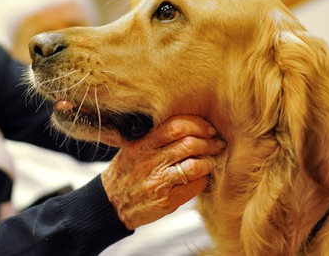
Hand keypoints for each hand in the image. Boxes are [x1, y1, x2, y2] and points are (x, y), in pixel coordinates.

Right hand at [101, 115, 224, 229]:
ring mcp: (159, 181)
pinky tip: (202, 177)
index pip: (175, 126)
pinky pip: (194, 186)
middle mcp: (150, 161)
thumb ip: (156, 136)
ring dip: (209, 161)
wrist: (111, 203)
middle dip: (209, 142)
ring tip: (212, 161)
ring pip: (195, 165)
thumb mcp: (134, 148)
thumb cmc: (126, 172)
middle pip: (189, 144)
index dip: (197, 124)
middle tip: (217, 144)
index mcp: (143, 144)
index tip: (208, 128)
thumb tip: (189, 125)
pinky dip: (203, 179)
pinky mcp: (167, 200)